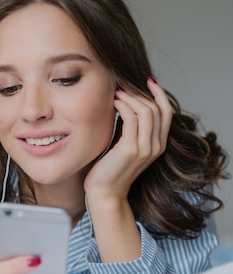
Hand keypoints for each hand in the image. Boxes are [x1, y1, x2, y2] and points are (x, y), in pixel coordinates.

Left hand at [84, 78, 172, 199]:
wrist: (105, 192)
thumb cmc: (109, 168)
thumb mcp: (125, 145)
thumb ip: (131, 129)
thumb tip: (125, 105)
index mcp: (158, 144)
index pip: (167, 112)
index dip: (159, 94)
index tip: (147, 81)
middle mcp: (156, 146)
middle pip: (156, 109)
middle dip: (140, 93)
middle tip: (123, 85)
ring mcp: (146, 148)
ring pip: (146, 111)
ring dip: (131, 98)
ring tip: (116, 92)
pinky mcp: (131, 149)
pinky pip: (132, 119)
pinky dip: (124, 107)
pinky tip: (113, 103)